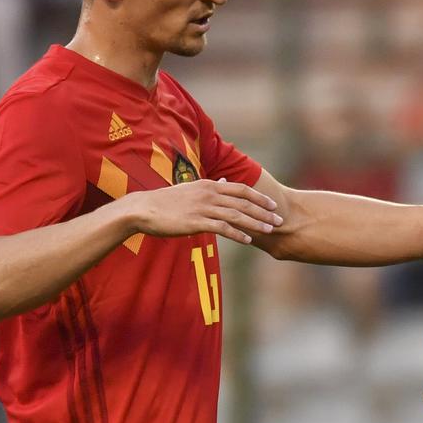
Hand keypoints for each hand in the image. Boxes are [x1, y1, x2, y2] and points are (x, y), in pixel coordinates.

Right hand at [120, 178, 281, 243]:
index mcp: (209, 185)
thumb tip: (222, 182)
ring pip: (237, 215)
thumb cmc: (167, 202)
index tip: (273, 205)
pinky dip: (238, 234)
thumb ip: (209, 187)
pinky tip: (248, 240)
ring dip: (256, 223)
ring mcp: (203, 208)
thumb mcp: (191, 189)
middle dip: (264, 212)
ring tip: (269, 230)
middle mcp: (209, 194)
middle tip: (279, 220)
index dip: (259, 197)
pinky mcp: (196, 222)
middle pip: (244, 202)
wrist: (143, 209)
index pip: (241, 189)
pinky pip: (222, 228)